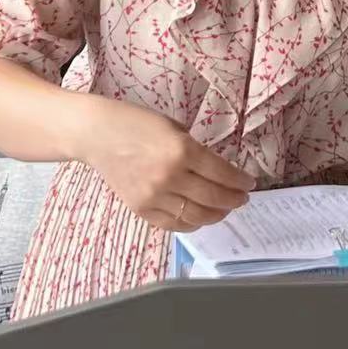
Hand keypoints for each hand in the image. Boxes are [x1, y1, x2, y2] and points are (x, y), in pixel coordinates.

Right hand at [79, 98, 254, 232]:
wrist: (98, 135)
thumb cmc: (137, 123)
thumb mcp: (174, 128)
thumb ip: (195, 151)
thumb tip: (218, 171)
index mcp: (182, 151)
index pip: (222, 174)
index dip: (240, 182)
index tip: (249, 184)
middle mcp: (170, 177)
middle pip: (213, 198)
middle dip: (233, 200)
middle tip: (242, 199)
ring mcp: (154, 196)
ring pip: (196, 216)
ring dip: (216, 215)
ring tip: (224, 209)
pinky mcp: (141, 209)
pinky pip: (173, 224)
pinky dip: (191, 223)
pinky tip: (200, 217)